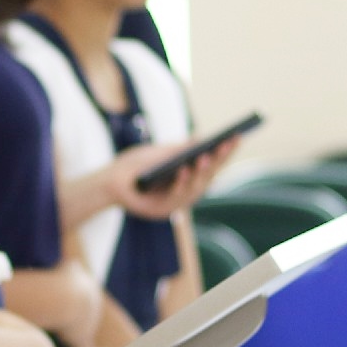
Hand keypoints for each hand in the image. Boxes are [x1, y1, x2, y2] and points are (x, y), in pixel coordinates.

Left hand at [107, 140, 227, 221]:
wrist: (108, 182)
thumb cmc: (135, 165)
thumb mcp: (158, 153)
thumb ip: (177, 150)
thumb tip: (200, 140)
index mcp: (190, 176)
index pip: (213, 163)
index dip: (226, 151)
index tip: (237, 135)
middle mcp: (187, 191)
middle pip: (209, 176)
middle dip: (219, 159)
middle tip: (228, 142)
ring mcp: (175, 202)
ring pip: (194, 188)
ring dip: (201, 172)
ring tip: (205, 156)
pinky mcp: (161, 211)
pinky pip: (174, 197)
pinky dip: (179, 183)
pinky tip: (183, 170)